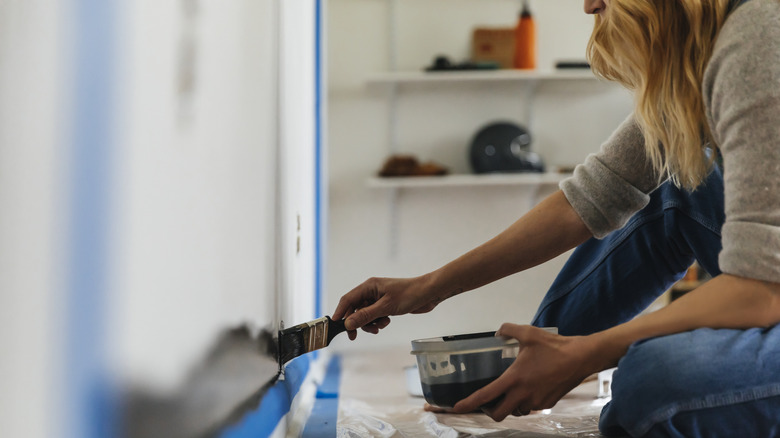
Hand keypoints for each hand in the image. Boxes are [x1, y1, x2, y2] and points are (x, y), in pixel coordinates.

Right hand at [332, 275, 444, 339]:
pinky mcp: (385, 305)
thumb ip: (366, 315)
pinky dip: (378, 321)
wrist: (429, 294)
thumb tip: (348, 323)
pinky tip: (386, 322)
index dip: (340, 312)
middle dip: (357, 322)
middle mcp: (371, 291)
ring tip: (380, 326)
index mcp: (369, 286)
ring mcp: (379, 298)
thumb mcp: (386, 307)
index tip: (335, 325)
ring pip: (365, 314)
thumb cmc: (409, 295)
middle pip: (355, 309)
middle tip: (354, 336)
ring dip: (370, 323)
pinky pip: (375, 316)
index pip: (348, 299)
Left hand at [451, 324, 598, 421]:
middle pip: (498, 413)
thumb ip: (509, 330)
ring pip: (516, 411)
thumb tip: (498, 331)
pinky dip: (525, 402)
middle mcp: (523, 394)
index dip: (468, 403)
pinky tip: (530, 387)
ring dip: (510, 405)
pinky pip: (530, 407)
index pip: (485, 395)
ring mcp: (536, 402)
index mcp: (514, 379)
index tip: (455, 408)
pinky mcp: (547, 404)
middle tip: (488, 402)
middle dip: (490, 411)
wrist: (581, 358)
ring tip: (512, 391)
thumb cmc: (555, 346)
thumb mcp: (528, 333)